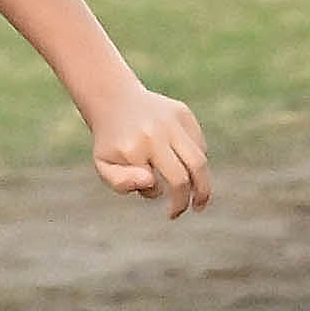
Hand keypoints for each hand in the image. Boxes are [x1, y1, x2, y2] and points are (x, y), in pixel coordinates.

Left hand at [89, 87, 211, 217]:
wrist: (115, 101)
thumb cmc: (112, 143)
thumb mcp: (105, 166)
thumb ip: (121, 182)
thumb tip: (151, 181)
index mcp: (133, 149)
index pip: (155, 186)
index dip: (156, 195)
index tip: (161, 205)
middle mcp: (155, 133)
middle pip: (187, 173)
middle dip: (193, 197)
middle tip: (196, 209)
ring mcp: (171, 121)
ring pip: (199, 159)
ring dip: (204, 183)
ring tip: (201, 200)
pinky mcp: (183, 113)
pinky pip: (199, 144)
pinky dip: (197, 160)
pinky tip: (187, 165)